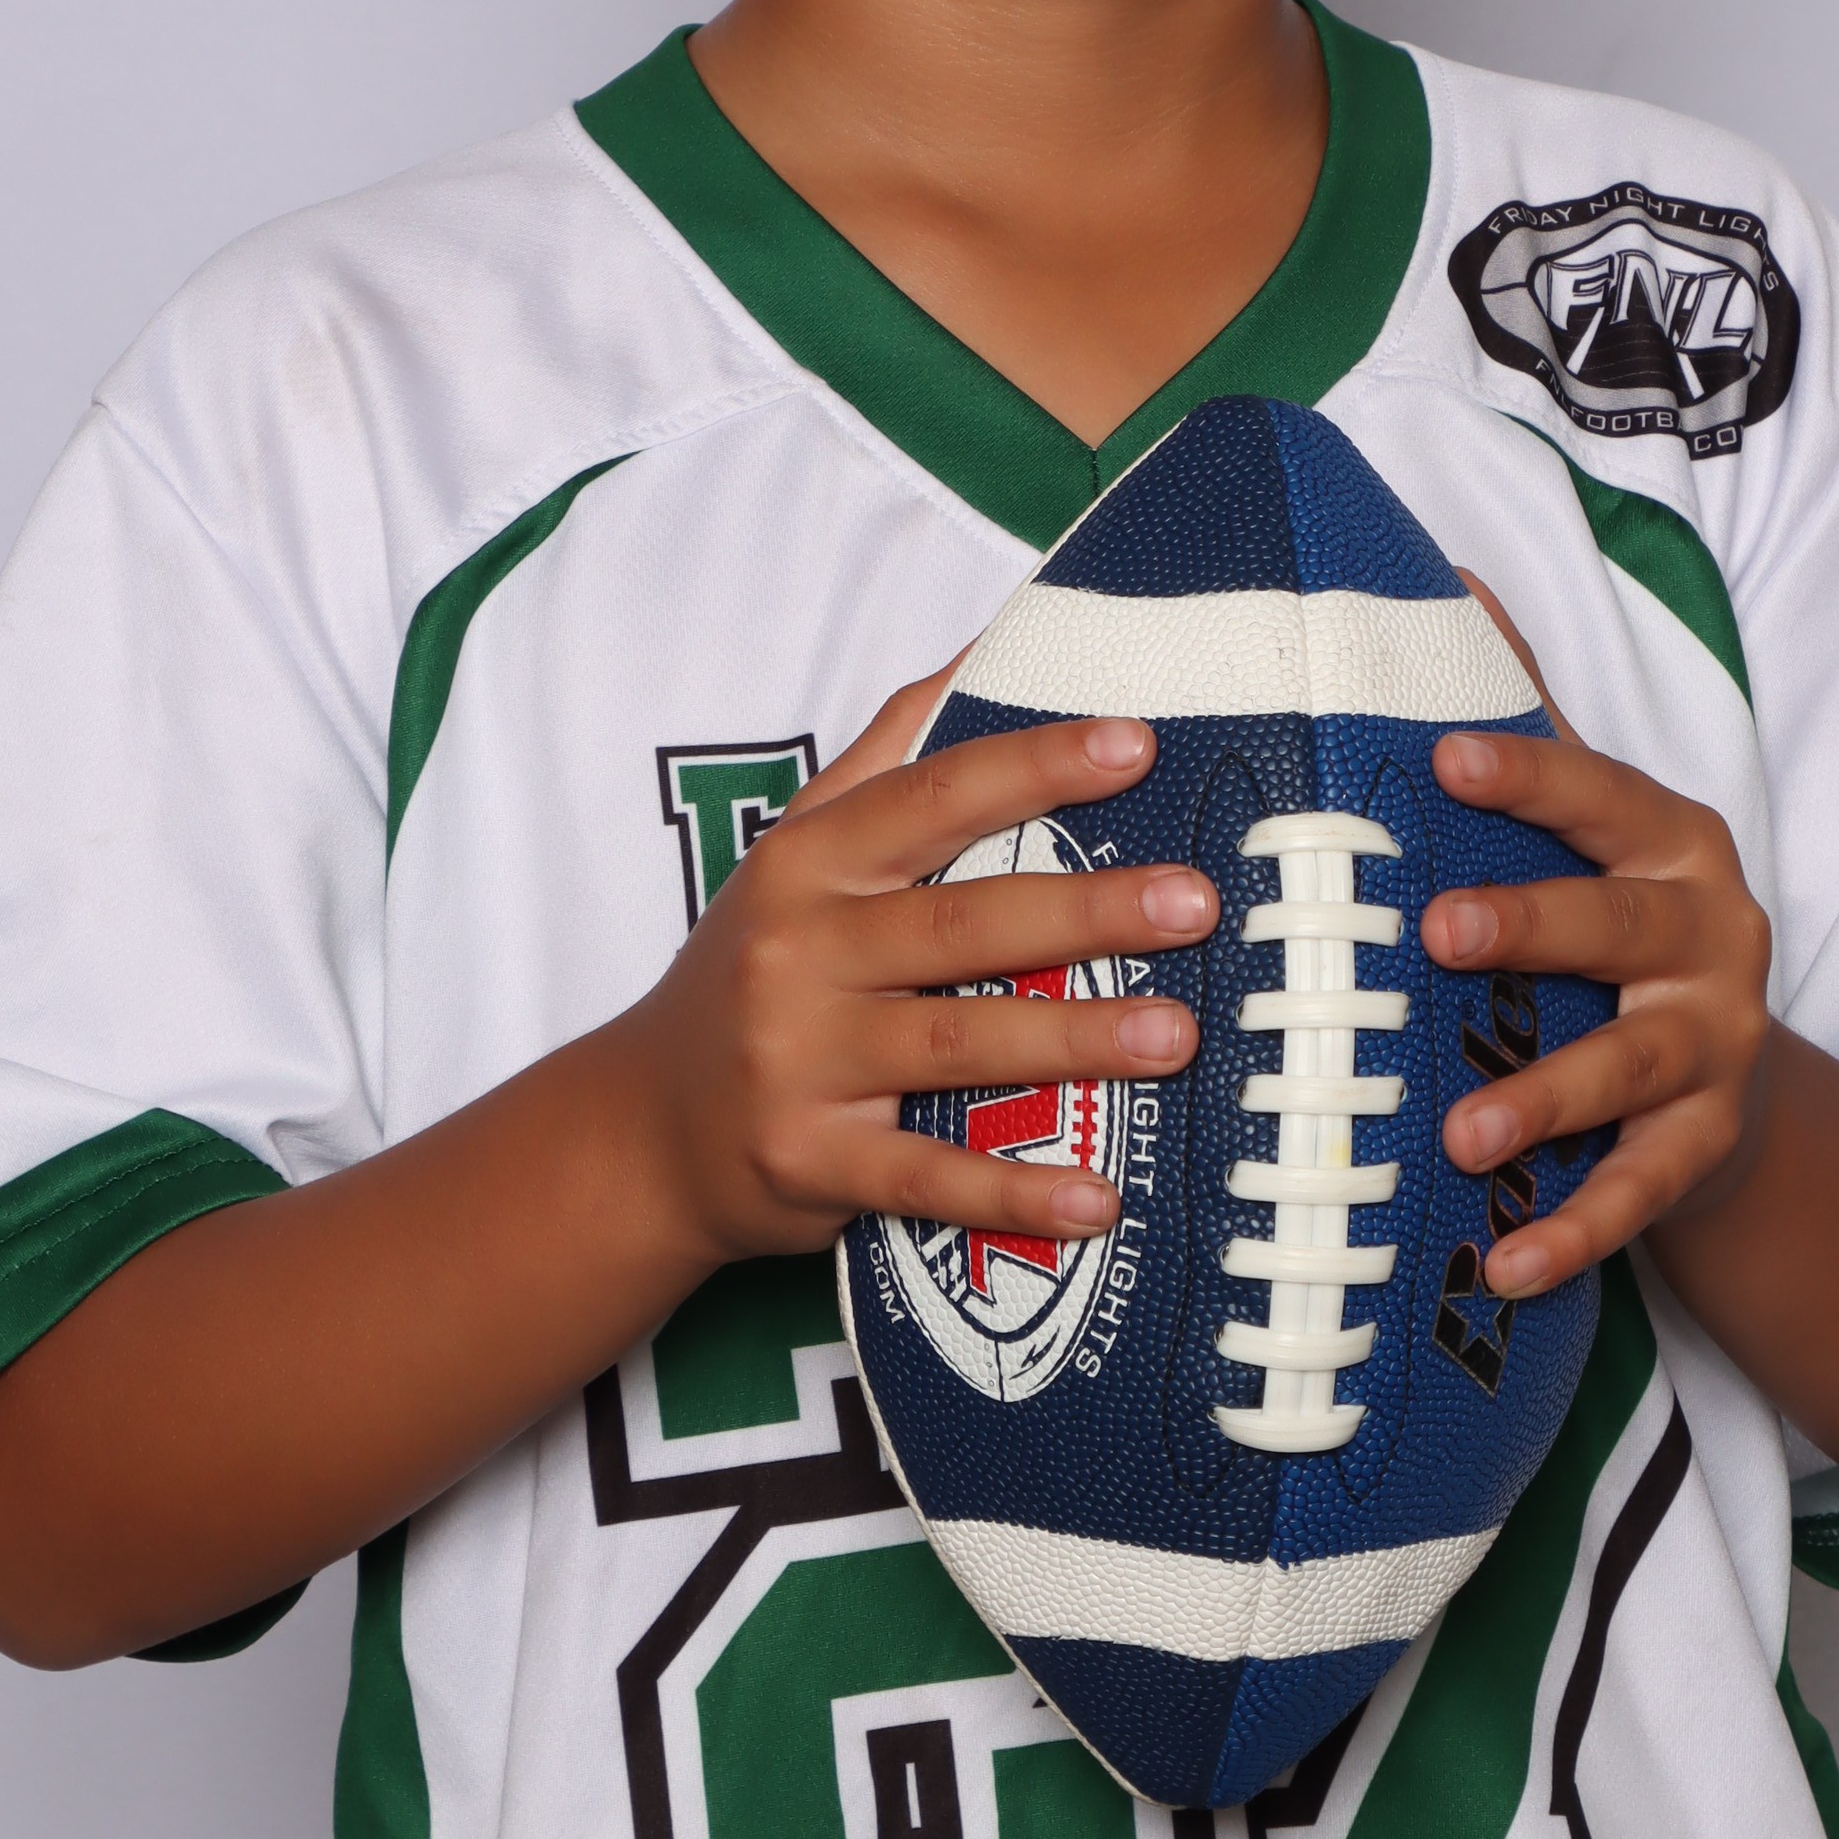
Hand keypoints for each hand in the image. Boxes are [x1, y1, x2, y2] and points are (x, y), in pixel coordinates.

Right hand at [620, 671, 1215, 1278]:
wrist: (644, 1127)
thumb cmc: (754, 971)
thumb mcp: (796, 853)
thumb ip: (886, 754)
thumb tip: (982, 642)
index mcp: (808, 865)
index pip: (931, 799)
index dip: (1033, 767)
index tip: (1135, 746)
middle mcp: (798, 953)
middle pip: (961, 924)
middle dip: (1085, 910)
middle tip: (1194, 904)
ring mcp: (800, 1061)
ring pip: (957, 1045)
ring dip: (1074, 1042)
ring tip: (1178, 1035)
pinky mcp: (808, 1161)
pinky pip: (925, 1178)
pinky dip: (1012, 1193)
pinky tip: (1099, 1196)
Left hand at [1419, 579, 1775, 1296]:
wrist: (1727, 1072)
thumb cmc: (1621, 919)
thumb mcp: (1592, 820)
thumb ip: (1523, 708)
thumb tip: (1444, 572)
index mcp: (1670, 841)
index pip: (1595, 793)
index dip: (1525, 773)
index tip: (1443, 754)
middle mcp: (1708, 936)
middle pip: (1615, 927)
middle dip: (1530, 926)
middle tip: (1435, 933)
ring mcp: (1712, 1048)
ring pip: (1629, 1072)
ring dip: (1544, 1100)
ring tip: (1460, 1131)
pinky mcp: (1706, 1147)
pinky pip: (1641, 1196)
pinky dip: (1575, 1233)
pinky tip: (1504, 1263)